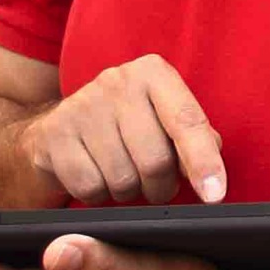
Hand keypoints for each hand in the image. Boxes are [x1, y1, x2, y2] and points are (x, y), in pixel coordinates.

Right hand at [18, 54, 228, 204]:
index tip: (214, 195)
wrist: (57, 131)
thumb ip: (196, 140)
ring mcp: (82, 105)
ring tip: (121, 176)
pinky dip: (97, 195)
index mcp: (153, 74)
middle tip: (155, 186)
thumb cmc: (127, 130)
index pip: (186, 121)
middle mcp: (117, 81)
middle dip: (160, 188)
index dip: (203, 162)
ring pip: (122, 179)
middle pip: (155, 161)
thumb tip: (211, 171)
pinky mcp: (54, 134)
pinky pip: (90, 187)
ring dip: (127, 192)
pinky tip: (94, 176)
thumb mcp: (164, 123)